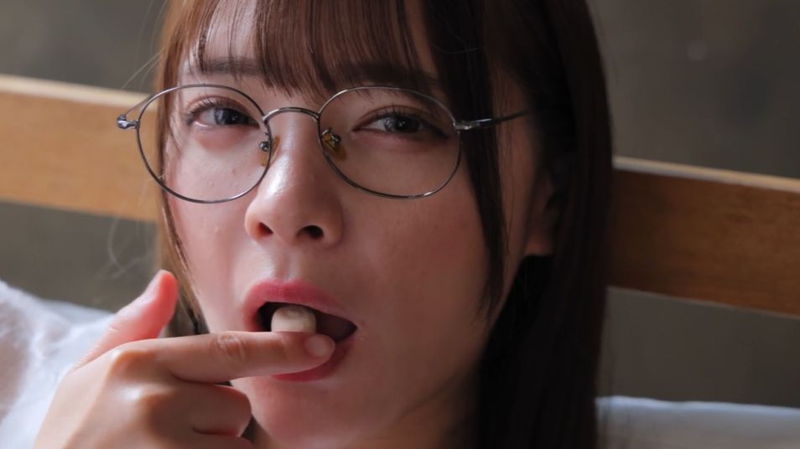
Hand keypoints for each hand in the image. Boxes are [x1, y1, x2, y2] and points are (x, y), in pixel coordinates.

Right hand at [33, 270, 334, 448]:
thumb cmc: (72, 437)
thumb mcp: (89, 374)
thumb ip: (132, 327)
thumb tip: (166, 281)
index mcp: (137, 364)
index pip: (227, 351)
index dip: (279, 349)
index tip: (318, 346)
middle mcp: (155, 402)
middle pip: (235, 405)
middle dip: (214, 419)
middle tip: (165, 434)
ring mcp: (167, 447)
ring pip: (233, 443)